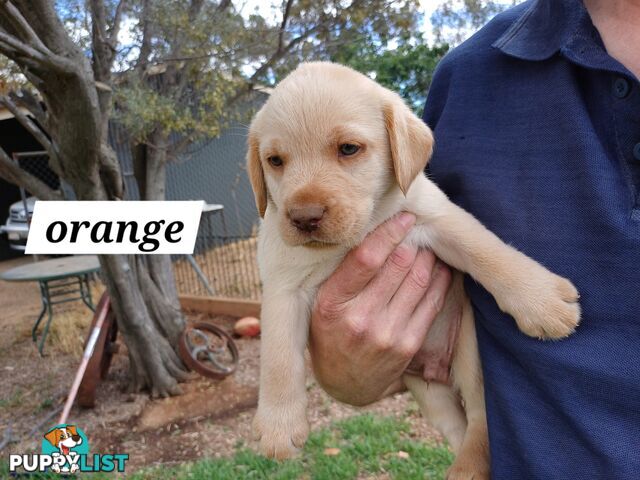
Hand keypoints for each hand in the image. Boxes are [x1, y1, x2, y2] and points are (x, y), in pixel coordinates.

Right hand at [309, 212, 451, 405]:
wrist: (344, 384)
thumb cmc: (330, 334)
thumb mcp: (322, 304)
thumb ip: (343, 274)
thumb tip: (374, 232)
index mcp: (332, 303)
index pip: (366, 258)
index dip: (390, 232)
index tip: (403, 217)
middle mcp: (359, 319)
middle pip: (397, 264)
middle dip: (411, 241)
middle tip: (417, 229)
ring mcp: (386, 334)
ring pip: (419, 280)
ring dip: (428, 257)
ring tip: (427, 246)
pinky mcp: (408, 345)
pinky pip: (432, 303)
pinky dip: (440, 280)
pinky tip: (440, 268)